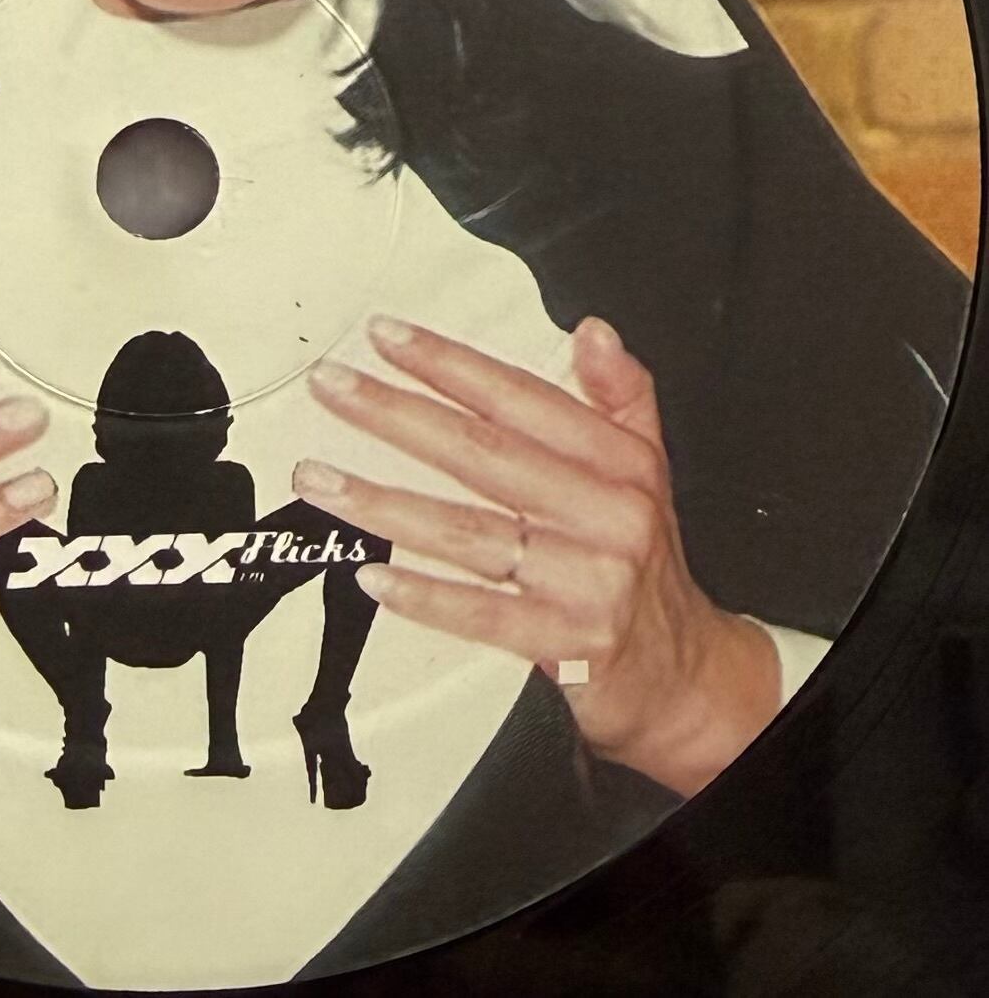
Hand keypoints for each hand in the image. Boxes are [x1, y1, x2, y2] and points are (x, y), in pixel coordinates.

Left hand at [296, 315, 780, 796]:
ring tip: (322, 479)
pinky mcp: (567, 645)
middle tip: (334, 387)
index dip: (449, 364)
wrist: (686, 677)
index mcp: (620, 464)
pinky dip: (426, 595)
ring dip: (385, 503)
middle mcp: (606, 515)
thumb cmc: (646, 566)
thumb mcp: (648, 471)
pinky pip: (484, 613)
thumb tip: (593, 330)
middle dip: (397, 413)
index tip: (388, 336)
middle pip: (483, 453)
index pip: (521, 399)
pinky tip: (373, 573)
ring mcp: (587, 582)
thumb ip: (621, 394)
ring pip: (470, 531)